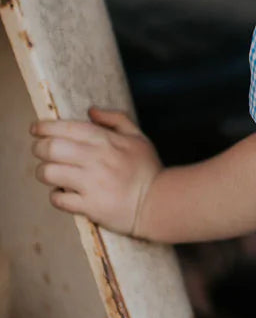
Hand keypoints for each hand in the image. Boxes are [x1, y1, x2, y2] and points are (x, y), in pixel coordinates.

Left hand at [30, 108, 162, 236]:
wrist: (159, 203)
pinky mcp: (90, 206)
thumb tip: (91, 111)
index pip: (66, 128)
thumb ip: (116, 119)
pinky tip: (63, 193)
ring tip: (49, 173)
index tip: (35, 129)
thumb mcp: (138, 138)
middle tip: (41, 151)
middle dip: (39, 148)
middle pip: (51, 148)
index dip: (44, 127)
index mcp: (107, 141)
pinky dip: (56, 196)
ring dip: (43, 172)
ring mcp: (92, 184)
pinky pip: (59, 199)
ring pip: (49, 173)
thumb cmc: (147, 169)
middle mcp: (96, 160)